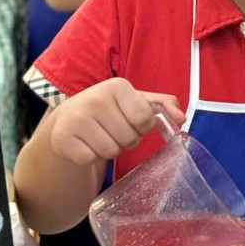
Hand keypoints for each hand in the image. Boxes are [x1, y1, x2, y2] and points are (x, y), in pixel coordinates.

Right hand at [46, 77, 183, 168]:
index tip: (134, 121)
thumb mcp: (136, 100)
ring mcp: (76, 119)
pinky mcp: (63, 138)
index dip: (144, 127)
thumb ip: (163, 105)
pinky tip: (87, 144)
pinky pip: (91, 160)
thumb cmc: (110, 109)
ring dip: (112, 149)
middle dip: (128, 139)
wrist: (67, 118)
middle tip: (115, 130)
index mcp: (117, 86)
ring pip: (112, 151)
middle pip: (130, 138)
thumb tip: (181, 119)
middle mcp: (95, 99)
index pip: (145, 119)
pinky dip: (93, 157)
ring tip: (102, 136)